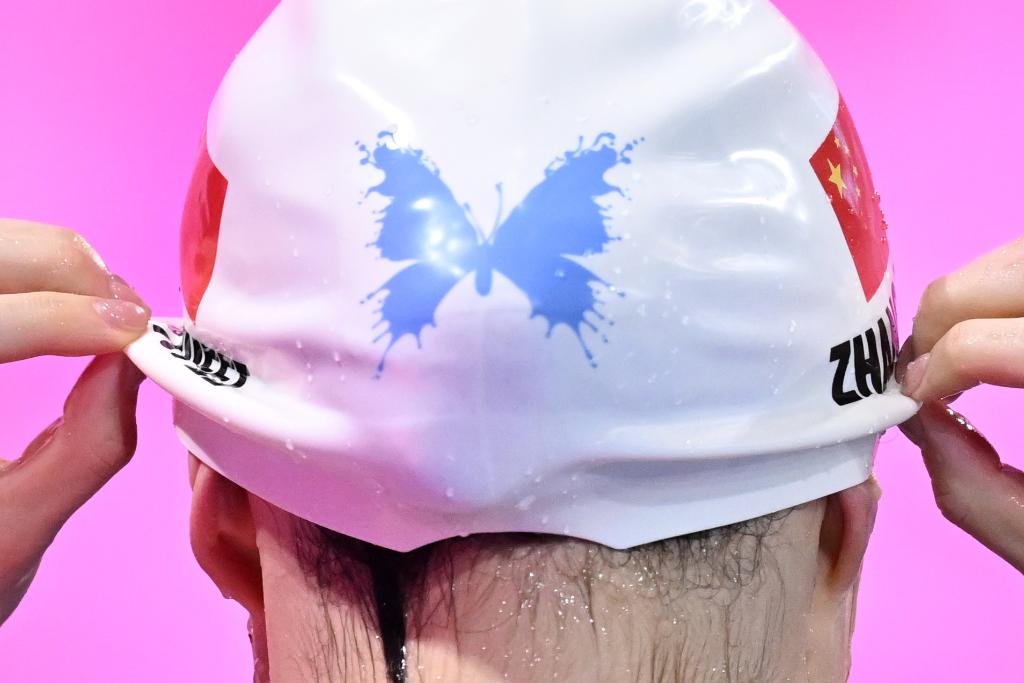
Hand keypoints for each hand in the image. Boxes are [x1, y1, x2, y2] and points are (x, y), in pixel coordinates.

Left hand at [0, 219, 149, 623]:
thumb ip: (86, 451)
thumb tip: (136, 366)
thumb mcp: (14, 535)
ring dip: (55, 262)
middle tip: (130, 314)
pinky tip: (72, 303)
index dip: (61, 317)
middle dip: (66, 271)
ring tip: (110, 310)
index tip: (134, 334)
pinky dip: (36, 267)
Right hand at [898, 236, 1023, 572]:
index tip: (912, 403)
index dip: (934, 369)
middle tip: (925, 371)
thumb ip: (970, 489)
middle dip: (942, 319)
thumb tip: (920, 419)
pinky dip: (1005, 288)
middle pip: (1003, 276)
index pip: (991, 344)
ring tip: (960, 350)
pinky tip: (1004, 333)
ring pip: (1020, 253)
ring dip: (972, 296)